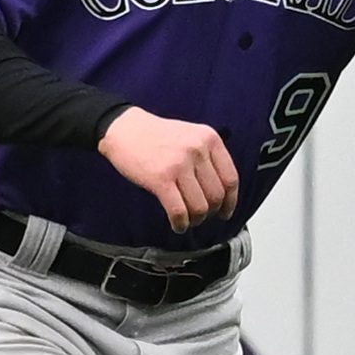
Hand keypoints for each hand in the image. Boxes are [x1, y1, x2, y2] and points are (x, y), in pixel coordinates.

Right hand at [98, 107, 239, 233]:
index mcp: (209, 138)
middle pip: (216, 196)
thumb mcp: (191, 135)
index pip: (231, 178)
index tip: (225, 212)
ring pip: (200, 207)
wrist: (124, 129)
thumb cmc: (156, 135)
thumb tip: (220, 192)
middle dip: (210, 213)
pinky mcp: (161, 179)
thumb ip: (208, 157)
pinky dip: (180, 224)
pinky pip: (179, 211)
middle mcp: (198, 150)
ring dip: (195, 220)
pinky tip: (177, 225)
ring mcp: (179, 164)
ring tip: (187, 220)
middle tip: (200, 216)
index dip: (230, 202)